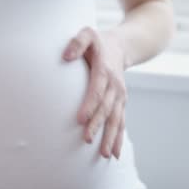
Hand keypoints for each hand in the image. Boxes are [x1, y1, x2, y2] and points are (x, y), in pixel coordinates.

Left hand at [62, 26, 127, 158]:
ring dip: (111, 137)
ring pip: (117, 119)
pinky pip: (121, 122)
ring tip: (105, 155)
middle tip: (86, 139)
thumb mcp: (88, 34)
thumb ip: (77, 42)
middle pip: (106, 108)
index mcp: (105, 70)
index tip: (80, 119)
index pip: (97, 90)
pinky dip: (119, 138)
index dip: (90, 104)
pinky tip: (115, 154)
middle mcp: (115, 85)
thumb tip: (65, 56)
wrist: (122, 46)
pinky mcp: (121, 103)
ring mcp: (120, 96)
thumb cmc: (99, 42)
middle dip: (98, 125)